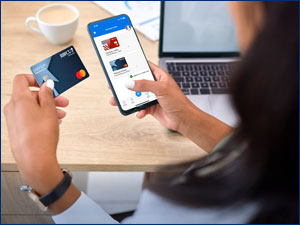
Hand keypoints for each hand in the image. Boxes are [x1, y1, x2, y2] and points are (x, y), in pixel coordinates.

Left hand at [4, 74, 68, 194]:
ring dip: (47, 107)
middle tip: (62, 101)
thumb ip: (48, 94)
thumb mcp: (49, 110)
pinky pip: (29, 117)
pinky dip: (41, 116)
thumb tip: (47, 85)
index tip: (48, 83)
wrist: (35, 160)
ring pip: (31, 107)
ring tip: (60, 114)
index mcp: (19, 99)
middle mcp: (12, 108)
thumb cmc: (40, 137)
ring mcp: (13, 119)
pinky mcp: (17, 129)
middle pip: (30, 94)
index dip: (36, 79)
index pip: (22, 79)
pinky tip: (53, 122)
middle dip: (48, 96)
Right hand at [108, 62, 232, 150]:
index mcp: (159, 76)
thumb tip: (130, 83)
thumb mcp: (161, 89)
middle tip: (114, 85)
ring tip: (117, 101)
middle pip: (136, 82)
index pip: (144, 67)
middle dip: (126, 85)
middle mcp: (155, 85)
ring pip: (136, 96)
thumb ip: (144, 85)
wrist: (184, 120)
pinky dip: (138, 110)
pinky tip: (139, 113)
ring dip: (128, 99)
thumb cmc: (179, 102)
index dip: (133, 66)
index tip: (122, 66)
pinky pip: (140, 107)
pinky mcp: (151, 107)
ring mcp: (152, 97)